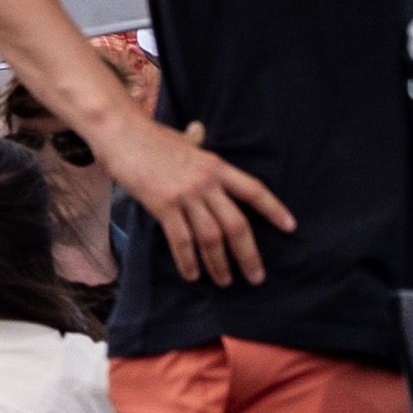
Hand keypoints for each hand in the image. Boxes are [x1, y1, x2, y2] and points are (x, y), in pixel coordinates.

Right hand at [100, 111, 297, 287]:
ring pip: (211, 237)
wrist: (122, 133)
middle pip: (236, 224)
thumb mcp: (182, 139)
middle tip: (256, 277)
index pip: (253, 190)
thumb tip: (198, 131)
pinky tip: (193, 275)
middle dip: (249, 254)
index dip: (274, 209)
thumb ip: (194, 142)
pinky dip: (188, 261)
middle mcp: (206, 182)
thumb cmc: (151, 136)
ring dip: (220, 264)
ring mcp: (185, 194)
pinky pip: (181, 240)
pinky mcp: (163, 205)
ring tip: (225, 282)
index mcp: (216, 165)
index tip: (290, 227)